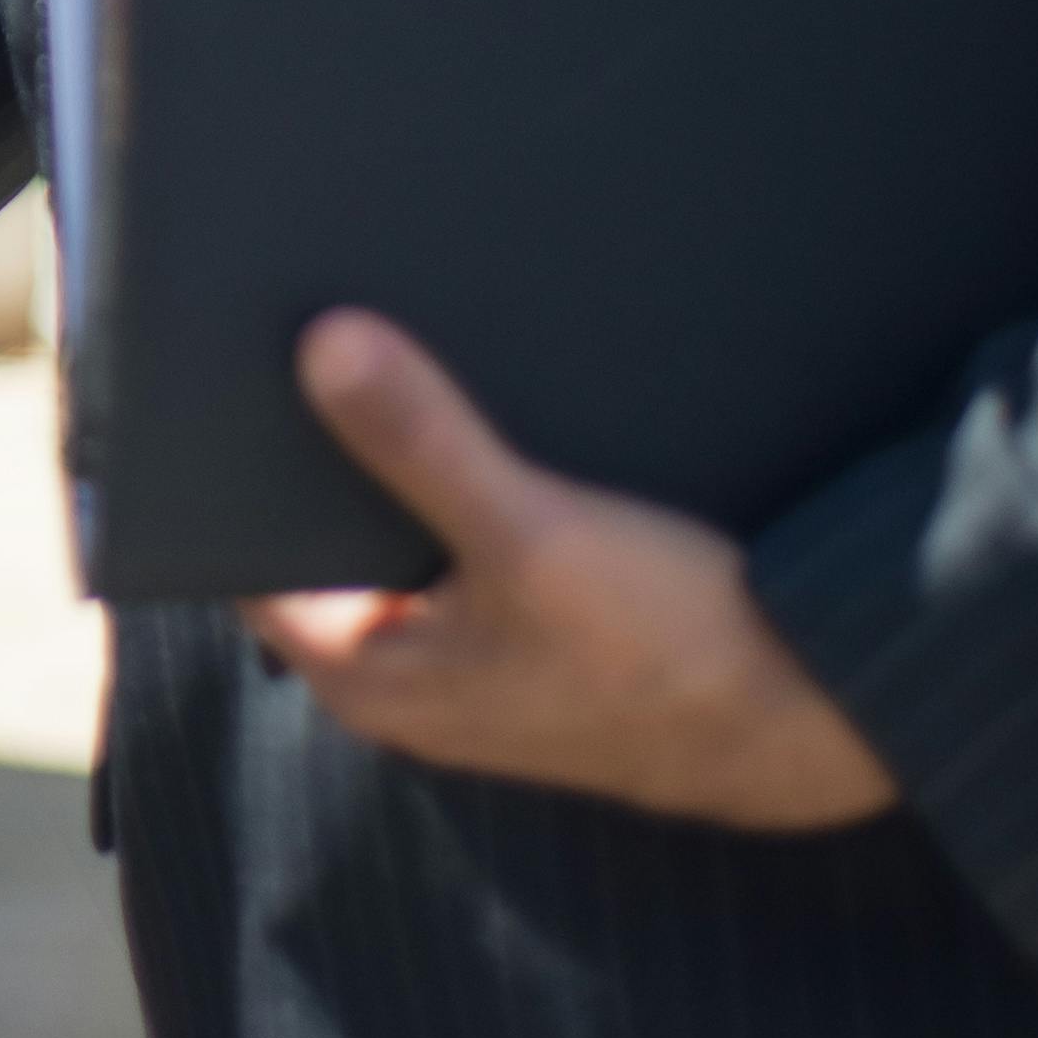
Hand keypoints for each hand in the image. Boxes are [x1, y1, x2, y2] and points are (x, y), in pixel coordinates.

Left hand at [237, 310, 900, 830]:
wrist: (815, 716)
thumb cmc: (676, 654)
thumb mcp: (537, 534)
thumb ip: (422, 443)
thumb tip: (321, 346)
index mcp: (362, 672)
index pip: (245, 550)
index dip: (230, 457)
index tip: (222, 358)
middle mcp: (396, 672)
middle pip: (317, 532)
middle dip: (315, 443)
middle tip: (307, 321)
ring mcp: (459, 653)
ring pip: (391, 531)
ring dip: (395, 457)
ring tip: (387, 345)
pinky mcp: (519, 628)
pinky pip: (455, 539)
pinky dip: (456, 482)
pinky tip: (474, 410)